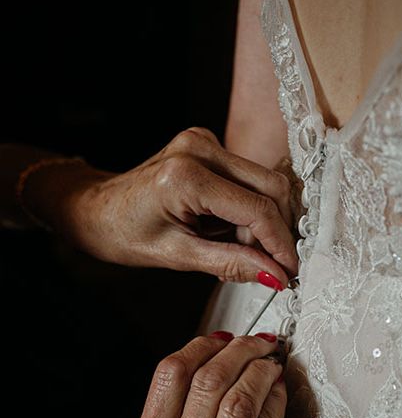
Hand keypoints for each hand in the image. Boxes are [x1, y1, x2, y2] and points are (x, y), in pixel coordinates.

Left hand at [23, 128, 296, 284]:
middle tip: (269, 264)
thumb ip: (232, 263)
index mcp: (186, 176)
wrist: (96, 209)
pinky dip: (251, 210)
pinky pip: (251, 179)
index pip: (257, 209)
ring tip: (242, 250)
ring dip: (264, 222)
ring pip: (265, 183)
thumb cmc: (124, 233)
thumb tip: (276, 275)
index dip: (280, 244)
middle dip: (276, 231)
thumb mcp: (178, 257)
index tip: (289, 271)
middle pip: (271, 188)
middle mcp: (200, 148)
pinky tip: (232, 231)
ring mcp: (205, 142)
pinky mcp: (209, 145)